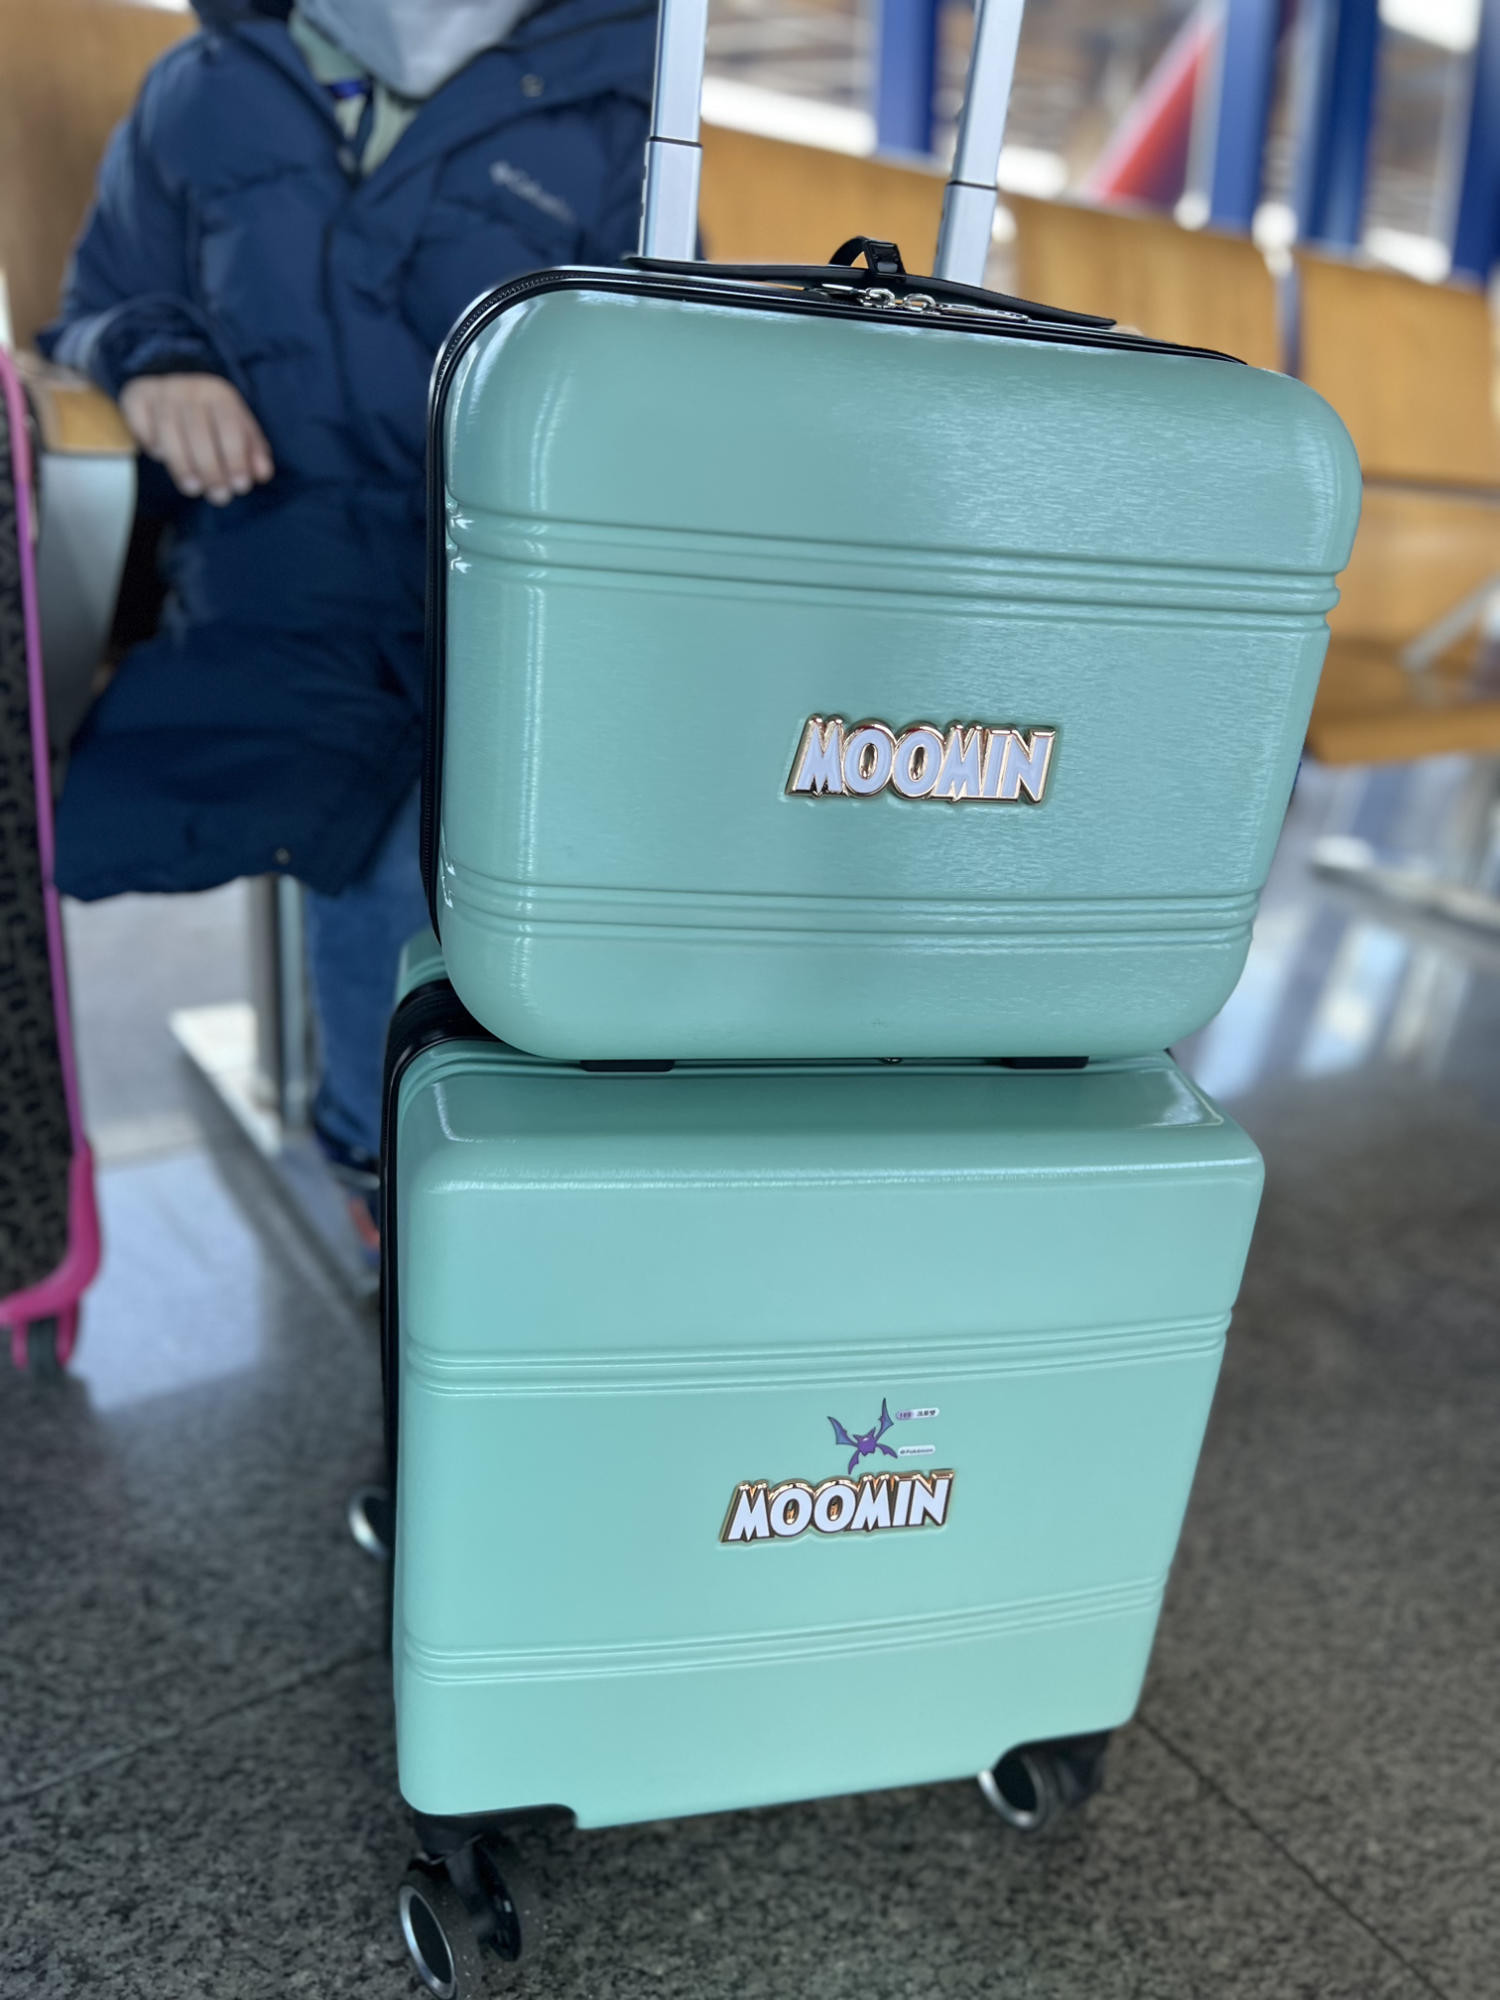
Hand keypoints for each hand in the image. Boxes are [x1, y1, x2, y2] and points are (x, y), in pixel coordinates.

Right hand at [119, 373, 274, 504]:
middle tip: (219, 497)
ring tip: (194, 489)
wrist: (172, 383)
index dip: (237, 458)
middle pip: (198, 431)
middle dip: (210, 469)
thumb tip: (262, 474)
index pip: (230, 425)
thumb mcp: (237, 427)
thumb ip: (252, 451)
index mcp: (219, 394)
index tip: (240, 486)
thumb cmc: (211, 417)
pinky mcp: (135, 396)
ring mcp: (160, 391)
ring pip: (168, 430)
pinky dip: (149, 442)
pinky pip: (140, 423)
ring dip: (182, 464)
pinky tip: (160, 457)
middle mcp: (189, 388)